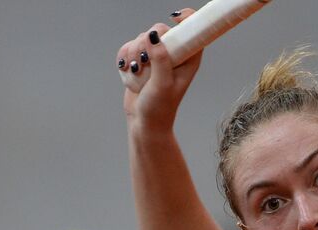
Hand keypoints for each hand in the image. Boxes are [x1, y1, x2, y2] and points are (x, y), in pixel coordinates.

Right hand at [117, 9, 202, 134]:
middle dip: (145, 42)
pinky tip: (127, 71)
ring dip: (133, 53)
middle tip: (143, 61)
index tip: (173, 18)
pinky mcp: (141, 62)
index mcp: (188, 60)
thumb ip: (160, 59)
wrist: (144, 123)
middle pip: (160, 30)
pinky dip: (124, 57)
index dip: (187, 19)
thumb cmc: (159, 108)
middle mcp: (174, 56)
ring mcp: (157, 58)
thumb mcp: (162, 84)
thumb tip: (154, 36)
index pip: (193, 31)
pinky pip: (129, 47)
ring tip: (135, 72)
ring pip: (142, 38)